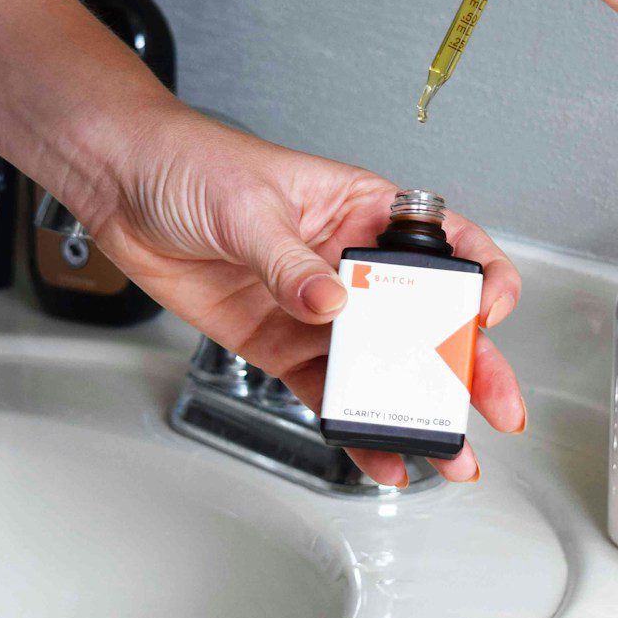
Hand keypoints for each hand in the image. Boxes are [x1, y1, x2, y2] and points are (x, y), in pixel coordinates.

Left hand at [77, 107, 525, 485]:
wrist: (122, 187)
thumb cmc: (192, 164)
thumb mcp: (247, 206)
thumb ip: (291, 263)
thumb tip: (331, 304)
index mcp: (362, 208)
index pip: (444, 241)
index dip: (479, 274)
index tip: (486, 311)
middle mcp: (350, 261)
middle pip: (425, 316)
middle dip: (467, 362)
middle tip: (495, 404)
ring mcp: (317, 308)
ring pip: (381, 364)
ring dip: (413, 406)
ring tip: (443, 449)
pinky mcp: (280, 343)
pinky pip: (326, 391)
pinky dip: (352, 424)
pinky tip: (377, 453)